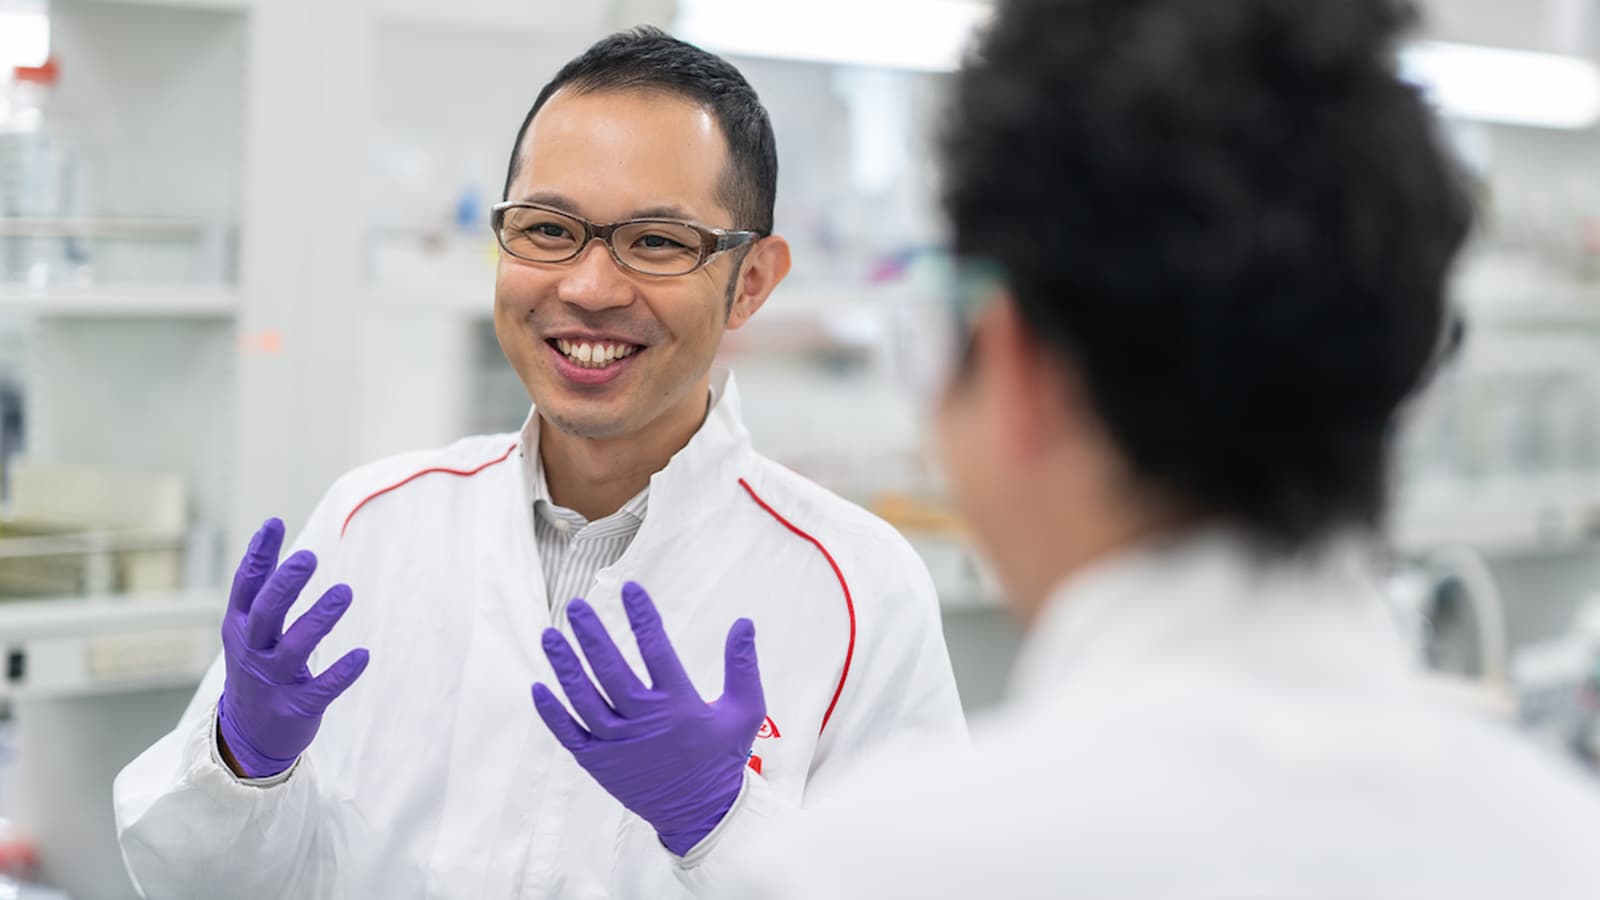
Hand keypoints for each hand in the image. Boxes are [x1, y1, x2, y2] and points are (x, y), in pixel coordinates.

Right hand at [217, 518, 369, 777]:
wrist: (247, 736)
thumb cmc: (256, 668)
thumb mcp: (249, 629)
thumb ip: (262, 585)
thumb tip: (270, 529)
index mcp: (239, 629)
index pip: (245, 587)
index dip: (257, 555)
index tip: (275, 523)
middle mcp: (252, 653)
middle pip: (265, 614)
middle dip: (285, 585)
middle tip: (309, 557)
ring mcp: (271, 682)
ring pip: (295, 648)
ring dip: (320, 619)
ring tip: (344, 592)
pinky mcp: (295, 708)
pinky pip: (321, 689)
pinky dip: (341, 673)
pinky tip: (362, 655)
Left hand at [531, 582, 764, 855]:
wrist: (702, 814)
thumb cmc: (723, 757)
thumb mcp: (746, 711)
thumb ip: (743, 666)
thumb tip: (744, 623)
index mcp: (679, 705)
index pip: (657, 649)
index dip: (642, 616)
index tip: (630, 589)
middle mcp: (645, 722)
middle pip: (610, 670)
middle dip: (591, 635)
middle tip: (576, 606)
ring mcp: (618, 744)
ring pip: (583, 698)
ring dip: (564, 665)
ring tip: (550, 635)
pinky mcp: (599, 763)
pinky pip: (569, 734)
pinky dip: (551, 712)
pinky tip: (538, 686)